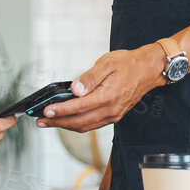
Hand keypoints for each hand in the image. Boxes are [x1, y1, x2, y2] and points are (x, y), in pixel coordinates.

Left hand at [37, 48, 162, 132]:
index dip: (60, 110)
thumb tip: (74, 90)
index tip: (45, 111)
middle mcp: (111, 109)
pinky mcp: (114, 116)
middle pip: (79, 121)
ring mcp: (113, 115)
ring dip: (65, 126)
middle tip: (40, 121)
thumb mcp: (107, 63)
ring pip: (85, 126)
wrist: (149, 70)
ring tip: (49, 122)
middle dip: (57, 122)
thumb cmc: (128, 63)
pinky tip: (67, 120)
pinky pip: (92, 125)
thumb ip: (89, 78)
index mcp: (108, 96)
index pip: (78, 107)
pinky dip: (77, 124)